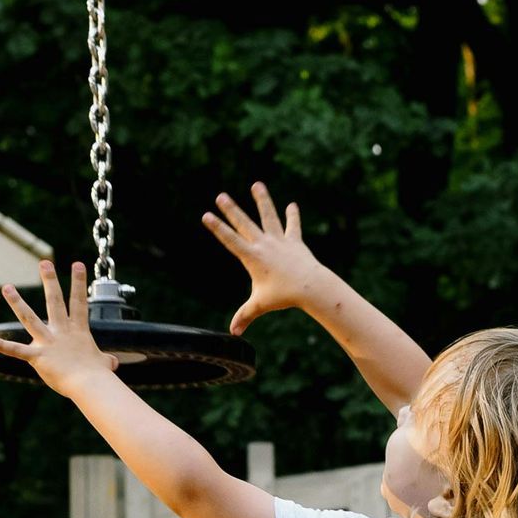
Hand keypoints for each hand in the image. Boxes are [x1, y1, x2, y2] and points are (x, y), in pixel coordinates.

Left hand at [0, 260, 119, 399]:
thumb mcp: (104, 364)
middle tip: (44, 262)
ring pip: (29, 318)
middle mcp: (62, 332)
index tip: (77, 264)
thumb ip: (106, 360)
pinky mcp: (38, 356)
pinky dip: (2, 345)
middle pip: (55, 301)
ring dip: (17, 302)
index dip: (79, 283)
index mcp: (78, 331)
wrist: (89, 385)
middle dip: (50, 281)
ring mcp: (48, 342)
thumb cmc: (97, 376)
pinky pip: (16, 350)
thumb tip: (113, 363)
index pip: (79, 302)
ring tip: (7, 287)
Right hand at [200, 181, 322, 334]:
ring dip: (262, 200)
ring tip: (257, 184)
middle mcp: (264, 245)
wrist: (310, 287)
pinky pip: (293, 226)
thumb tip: (233, 333)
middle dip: (231, 209)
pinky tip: (292, 205)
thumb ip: (244, 316)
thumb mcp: (260, 305)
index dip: (217, 227)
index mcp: (252, 257)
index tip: (206, 215)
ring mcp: (280, 241)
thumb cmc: (283, 296)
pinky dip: (292, 216)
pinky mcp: (295, 241)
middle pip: (244, 223)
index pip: (230, 240)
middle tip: (220, 196)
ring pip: (268, 216)